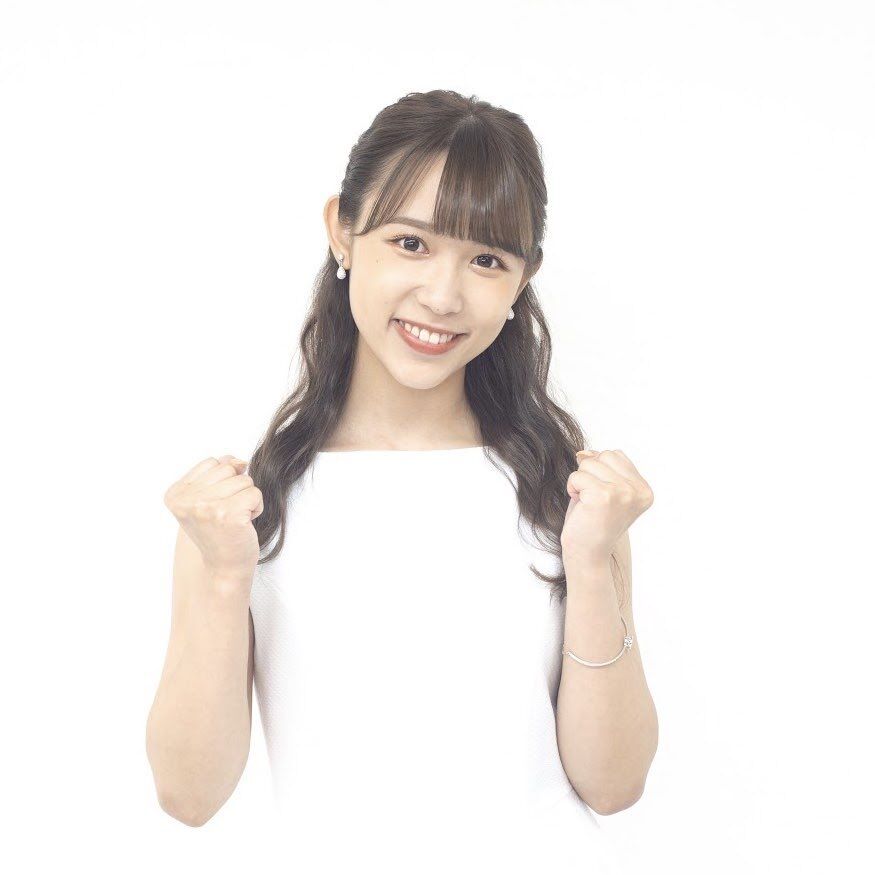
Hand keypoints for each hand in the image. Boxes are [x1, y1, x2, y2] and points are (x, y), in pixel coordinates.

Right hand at [163, 454, 263, 580]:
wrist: (224, 567)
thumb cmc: (218, 532)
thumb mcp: (206, 498)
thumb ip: (218, 472)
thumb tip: (239, 461)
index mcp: (175, 494)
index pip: (211, 463)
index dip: (223, 481)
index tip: (215, 506)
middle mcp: (187, 500)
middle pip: (228, 469)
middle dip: (235, 489)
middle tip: (226, 514)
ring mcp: (206, 507)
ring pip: (244, 480)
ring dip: (246, 498)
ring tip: (235, 518)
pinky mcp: (229, 514)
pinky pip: (255, 493)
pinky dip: (256, 507)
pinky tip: (244, 524)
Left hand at [560, 448, 653, 565]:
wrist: (588, 553)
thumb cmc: (594, 522)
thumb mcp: (607, 490)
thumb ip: (605, 469)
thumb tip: (585, 452)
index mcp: (644, 490)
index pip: (615, 455)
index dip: (600, 472)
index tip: (602, 497)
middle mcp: (638, 491)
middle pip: (603, 455)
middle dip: (590, 474)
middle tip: (592, 500)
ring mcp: (623, 493)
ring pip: (588, 463)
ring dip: (580, 482)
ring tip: (587, 503)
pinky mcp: (604, 496)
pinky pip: (577, 476)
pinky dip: (572, 489)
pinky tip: (581, 506)